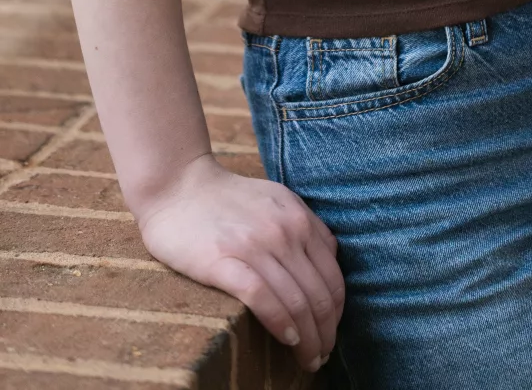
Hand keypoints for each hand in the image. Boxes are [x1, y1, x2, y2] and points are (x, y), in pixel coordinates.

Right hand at [133, 153, 344, 374]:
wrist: (177, 186)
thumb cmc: (227, 199)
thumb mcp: (277, 201)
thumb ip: (304, 226)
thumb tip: (330, 259)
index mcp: (299, 218)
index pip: (333, 277)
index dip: (337, 313)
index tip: (330, 334)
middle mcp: (284, 231)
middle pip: (319, 295)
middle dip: (326, 334)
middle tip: (322, 358)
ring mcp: (254, 246)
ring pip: (296, 302)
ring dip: (308, 340)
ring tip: (307, 361)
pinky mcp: (223, 261)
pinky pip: (263, 298)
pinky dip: (280, 323)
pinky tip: (287, 340)